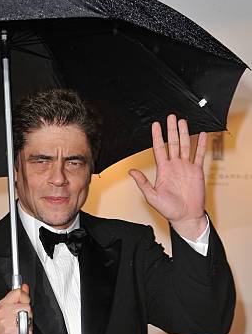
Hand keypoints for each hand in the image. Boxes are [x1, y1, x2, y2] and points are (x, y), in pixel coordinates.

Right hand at [0, 283, 32, 333]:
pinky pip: (28, 330)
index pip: (18, 292)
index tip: (23, 304)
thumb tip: (24, 287)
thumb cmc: (3, 331)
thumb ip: (17, 299)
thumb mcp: (8, 312)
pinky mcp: (12, 333)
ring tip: (21, 329)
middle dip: (29, 314)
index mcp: (2, 305)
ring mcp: (7, 323)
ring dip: (29, 325)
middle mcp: (3, 312)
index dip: (25, 298)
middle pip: (26, 305)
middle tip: (22, 321)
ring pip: (28, 317)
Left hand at [129, 114, 207, 239]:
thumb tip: (131, 171)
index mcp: (163, 170)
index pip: (159, 149)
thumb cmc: (169, 210)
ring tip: (183, 121)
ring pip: (185, 146)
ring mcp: (186, 167)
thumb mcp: (152, 196)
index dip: (157, 136)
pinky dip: (201, 144)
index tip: (155, 125)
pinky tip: (202, 135)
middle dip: (171, 130)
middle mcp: (174, 166)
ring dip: (184, 133)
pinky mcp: (197, 171)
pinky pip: (199, 155)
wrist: (185, 216)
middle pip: (172, 143)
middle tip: (171, 117)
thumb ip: (142, 182)